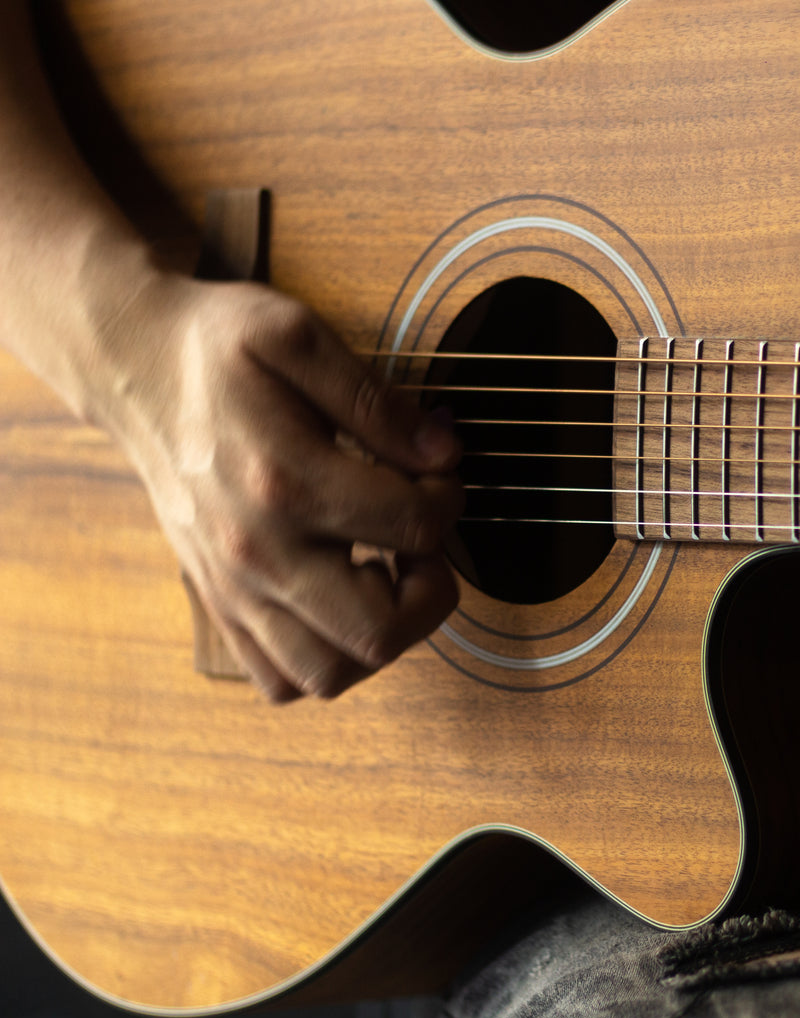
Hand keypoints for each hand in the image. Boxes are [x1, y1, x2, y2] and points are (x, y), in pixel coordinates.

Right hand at [101, 273, 462, 702]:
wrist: (134, 369)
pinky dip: (328, 657)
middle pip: (378, 632)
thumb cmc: (219, 351)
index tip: (434, 473)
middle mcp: (256, 551)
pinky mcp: (220, 605)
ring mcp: (233, 589)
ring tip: (386, 576)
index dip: (447, 499)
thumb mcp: (300, 338)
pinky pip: (281, 680)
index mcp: (284, 480)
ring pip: (330, 674)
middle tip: (421, 543)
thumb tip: (442, 452)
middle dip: (430, 590)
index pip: (414, 527)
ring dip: (383, 635)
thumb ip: (378, 402)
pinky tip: (344, 600)